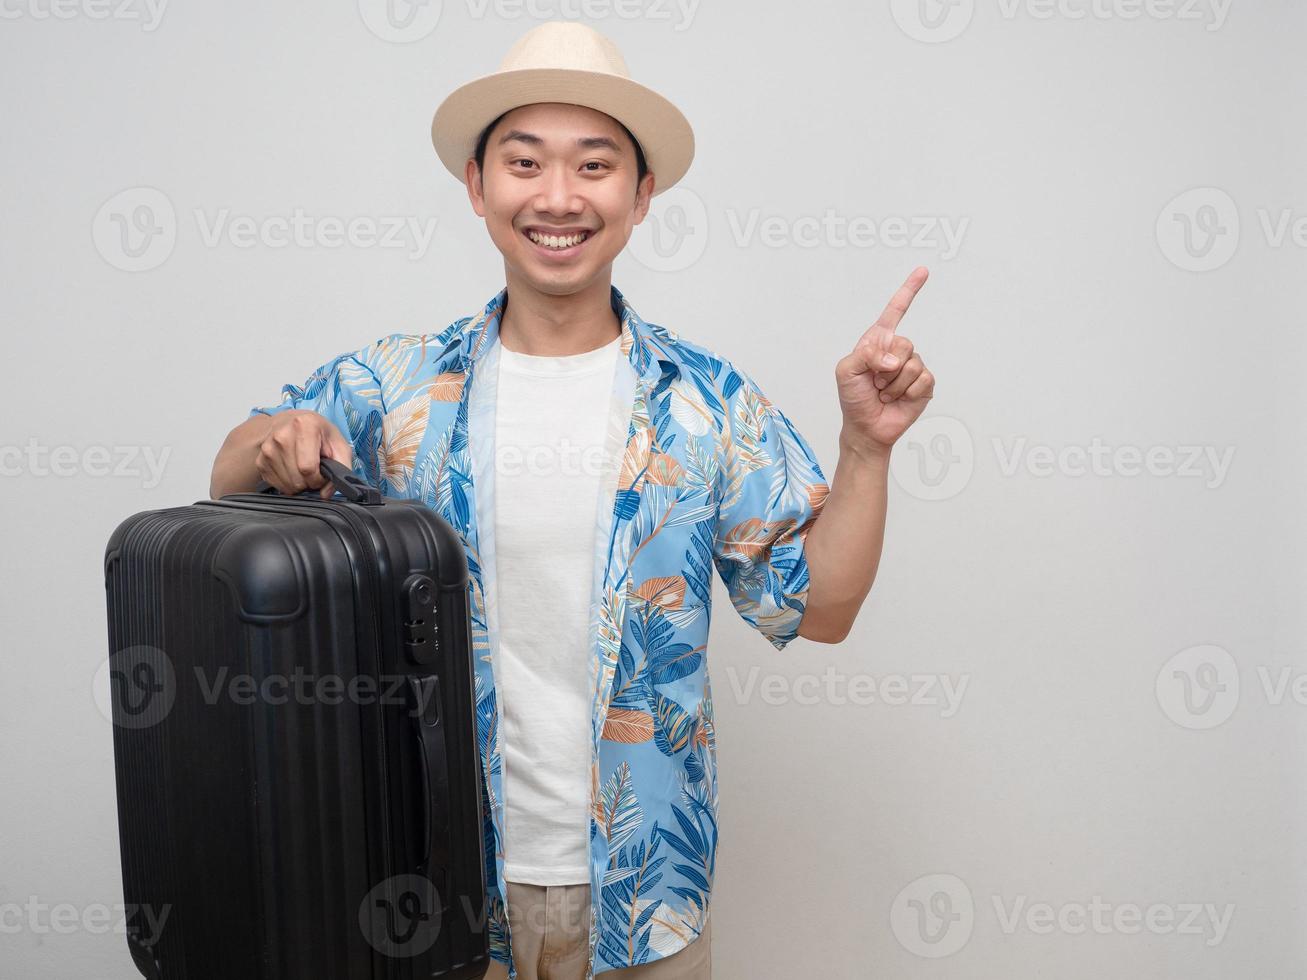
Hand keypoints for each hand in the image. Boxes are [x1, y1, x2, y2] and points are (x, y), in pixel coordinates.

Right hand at [254, 410, 353, 497]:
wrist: (292, 423)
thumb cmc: (319, 433)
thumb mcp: (339, 444)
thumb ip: (342, 468)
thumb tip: (326, 493)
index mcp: (304, 425)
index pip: (308, 468)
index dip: (319, 478)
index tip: (322, 473)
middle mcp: (282, 435)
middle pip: (297, 479)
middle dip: (310, 482)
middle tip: (314, 471)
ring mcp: (268, 448)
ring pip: (287, 485)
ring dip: (299, 484)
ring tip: (304, 469)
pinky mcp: (260, 460)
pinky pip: (277, 485)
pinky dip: (288, 484)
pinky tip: (293, 470)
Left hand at [836, 266, 936, 456]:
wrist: (866, 428)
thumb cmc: (853, 398)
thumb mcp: (846, 370)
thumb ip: (865, 354)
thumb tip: (894, 359)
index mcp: (878, 341)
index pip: (895, 311)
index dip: (909, 290)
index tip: (923, 271)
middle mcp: (898, 350)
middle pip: (905, 343)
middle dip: (886, 367)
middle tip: (875, 382)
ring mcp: (913, 367)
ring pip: (912, 364)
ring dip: (893, 384)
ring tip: (884, 393)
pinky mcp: (924, 385)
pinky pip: (922, 380)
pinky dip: (906, 393)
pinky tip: (897, 400)